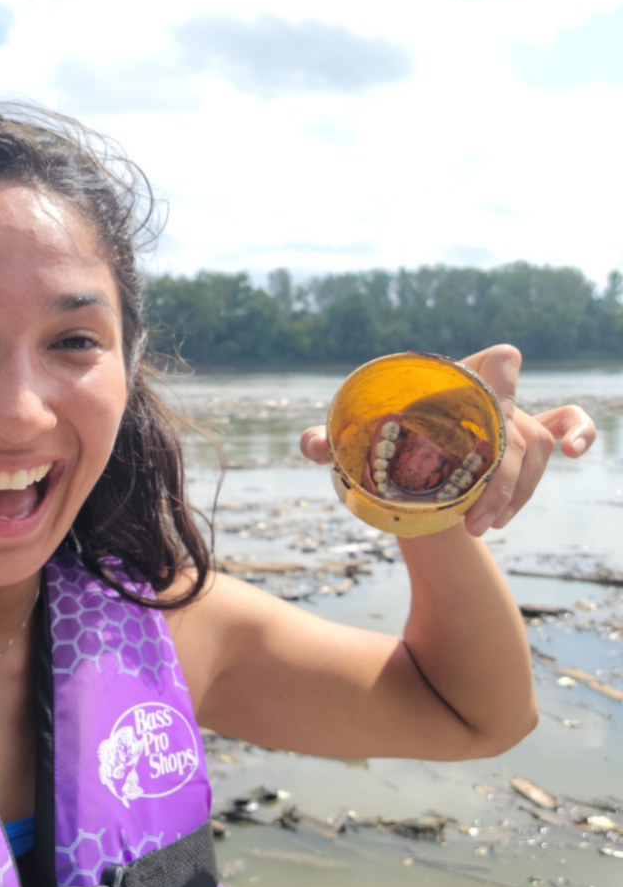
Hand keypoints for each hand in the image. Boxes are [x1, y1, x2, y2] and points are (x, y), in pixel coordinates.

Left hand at [299, 345, 596, 536]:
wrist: (403, 458)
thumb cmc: (376, 442)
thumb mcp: (349, 445)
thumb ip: (327, 440)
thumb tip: (307, 444)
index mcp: (451, 381)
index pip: (497, 360)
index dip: (502, 381)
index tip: (487, 419)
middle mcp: (488, 395)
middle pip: (517, 425)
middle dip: (500, 477)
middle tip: (472, 520)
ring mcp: (511, 415)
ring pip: (534, 447)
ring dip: (516, 491)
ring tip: (483, 526)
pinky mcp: (526, 437)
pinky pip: (566, 422)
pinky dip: (580, 432)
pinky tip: (576, 453)